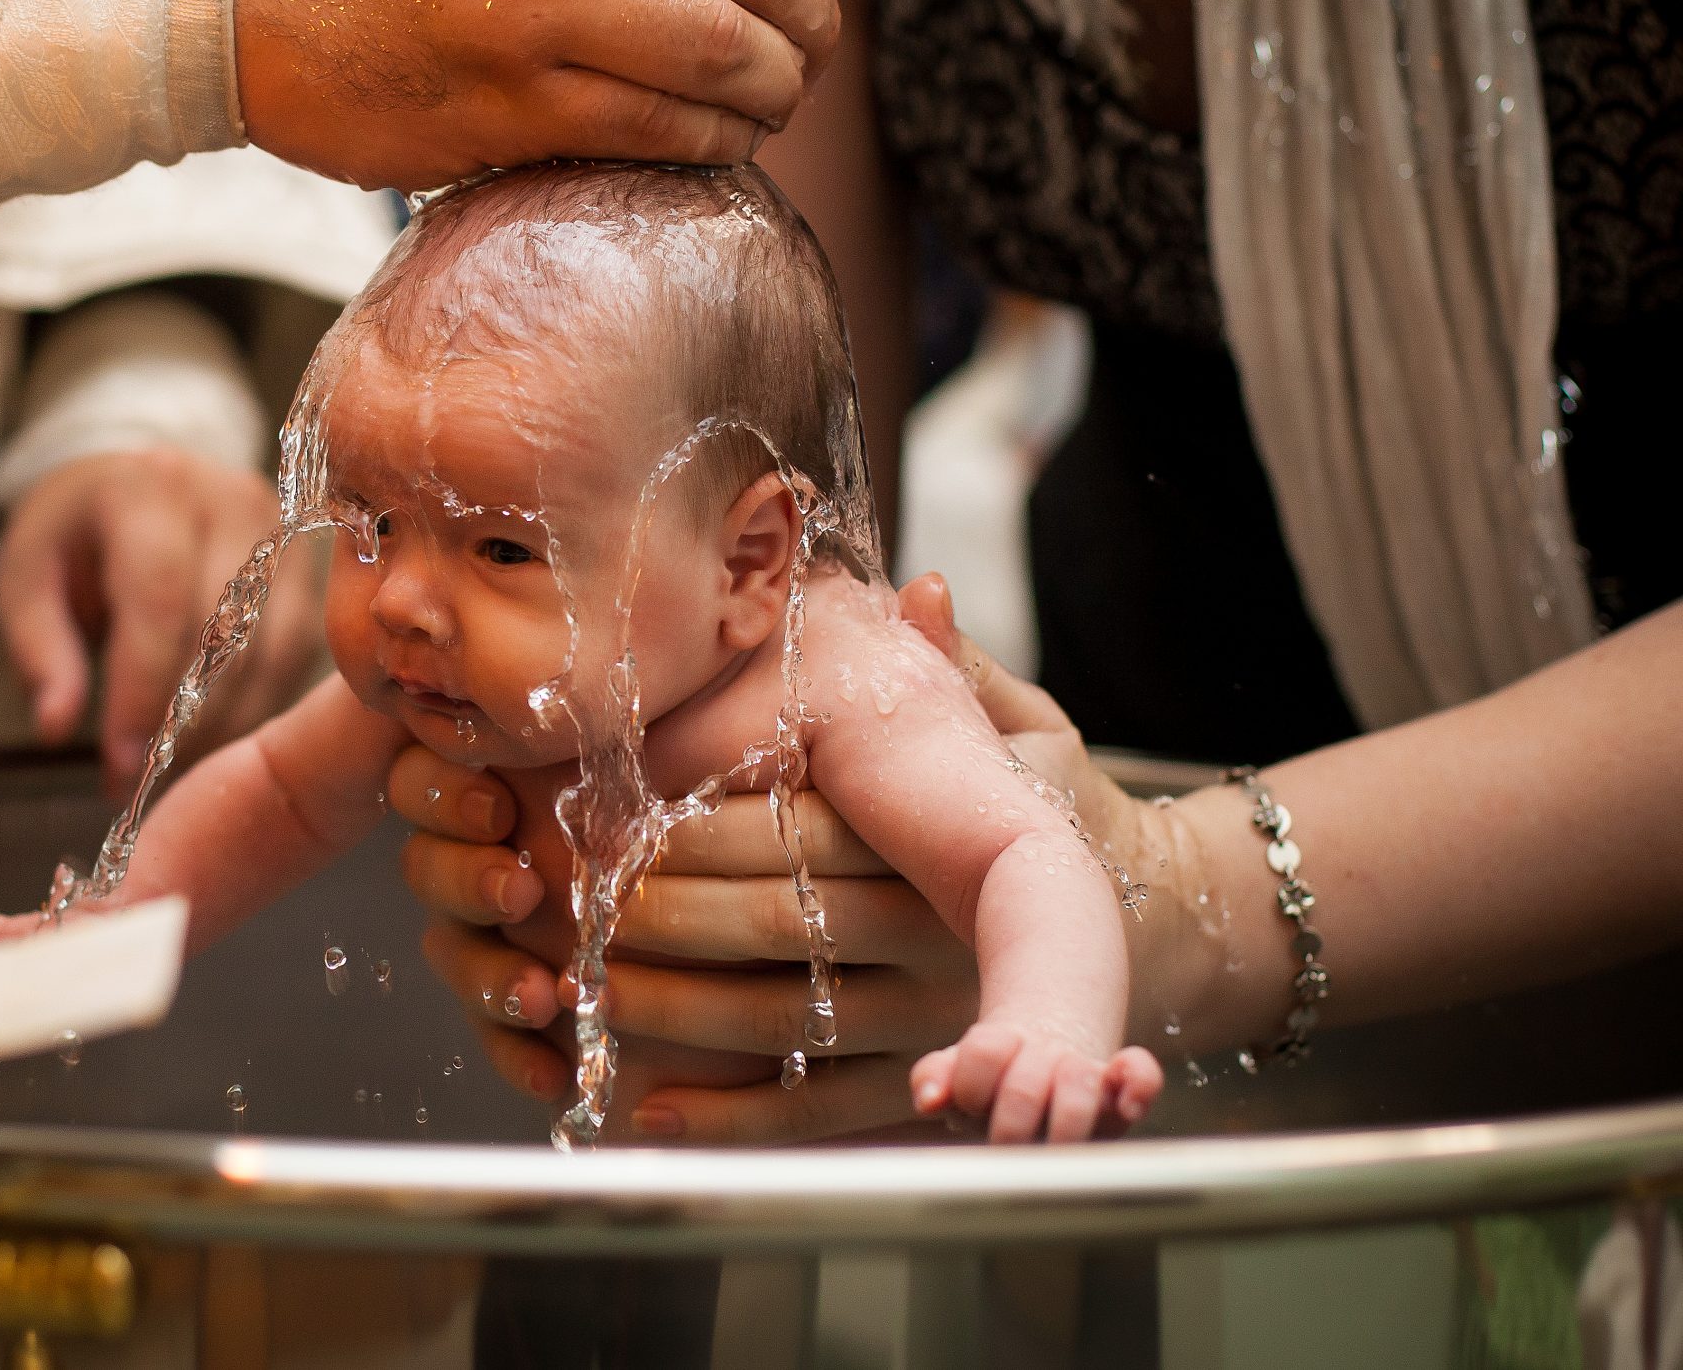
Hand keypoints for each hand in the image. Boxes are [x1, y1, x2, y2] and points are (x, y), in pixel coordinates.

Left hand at [0, 449, 321, 794]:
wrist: (134, 481)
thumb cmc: (74, 536)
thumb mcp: (27, 578)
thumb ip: (39, 650)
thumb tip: (58, 726)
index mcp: (146, 490)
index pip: (158, 598)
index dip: (143, 689)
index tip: (122, 762)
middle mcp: (226, 498)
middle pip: (225, 630)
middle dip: (186, 719)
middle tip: (148, 777)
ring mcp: (279, 530)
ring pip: (274, 649)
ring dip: (229, 721)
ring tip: (181, 764)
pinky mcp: (307, 565)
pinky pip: (297, 654)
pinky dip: (259, 706)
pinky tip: (218, 735)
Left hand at [392, 575, 1173, 1143]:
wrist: (1142, 935)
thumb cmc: (1047, 809)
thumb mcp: (1022, 729)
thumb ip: (954, 670)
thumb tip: (926, 591)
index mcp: (945, 838)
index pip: (794, 833)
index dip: (685, 831)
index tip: (599, 822)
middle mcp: (938, 936)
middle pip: (773, 930)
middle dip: (656, 917)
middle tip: (567, 902)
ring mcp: (931, 1021)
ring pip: (780, 1025)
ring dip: (669, 1010)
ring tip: (577, 986)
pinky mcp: (920, 1086)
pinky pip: (811, 1114)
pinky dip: (728, 1118)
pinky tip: (648, 1107)